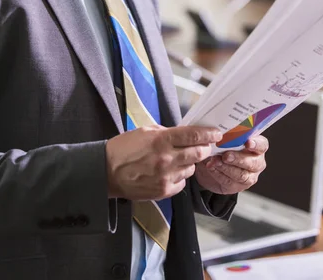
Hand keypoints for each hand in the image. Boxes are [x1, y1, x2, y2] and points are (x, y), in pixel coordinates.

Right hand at [105, 125, 221, 200]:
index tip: (216, 133)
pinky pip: (182, 183)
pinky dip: (179, 177)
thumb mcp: (145, 131)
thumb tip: (185, 134)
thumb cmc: (124, 148)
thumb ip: (167, 132)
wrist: (106, 171)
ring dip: (189, 163)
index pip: (194, 135)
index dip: (209, 134)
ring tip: (176, 160)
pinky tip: (169, 172)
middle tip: (203, 146)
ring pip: (191, 169)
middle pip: (199, 153)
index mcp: (162, 140)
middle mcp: (167, 159)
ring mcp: (166, 177)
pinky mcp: (163, 191)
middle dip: (204, 148)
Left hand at [195, 136, 267, 194]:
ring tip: (214, 161)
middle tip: (226, 156)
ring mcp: (249, 176)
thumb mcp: (225, 137)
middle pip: (253, 162)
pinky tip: (211, 167)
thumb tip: (221, 130)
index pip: (262, 145)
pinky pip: (230, 182)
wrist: (209, 163)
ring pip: (242, 175)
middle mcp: (257, 162)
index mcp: (257, 146)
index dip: (256, 144)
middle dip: (238, 159)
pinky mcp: (238, 186)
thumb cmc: (221, 146)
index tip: (247, 142)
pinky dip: (218, 174)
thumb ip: (228, 134)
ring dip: (226, 168)